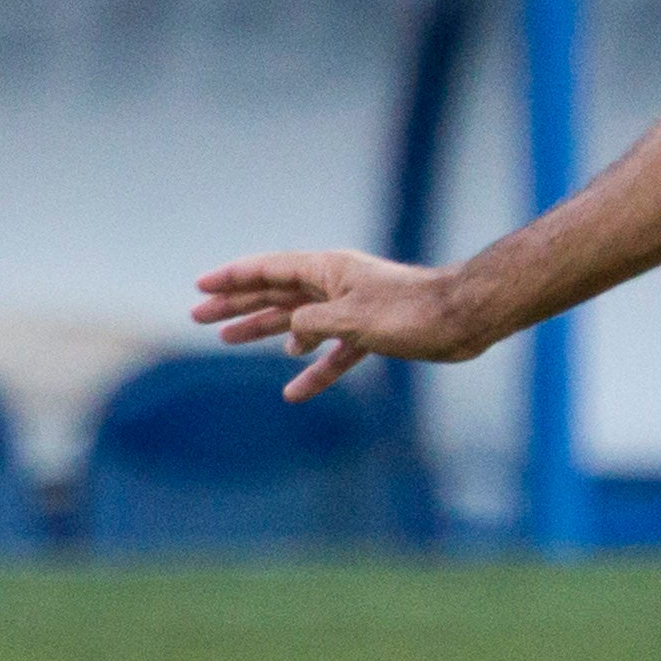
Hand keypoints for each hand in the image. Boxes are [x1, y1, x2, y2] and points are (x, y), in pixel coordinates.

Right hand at [191, 248, 482, 400]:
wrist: (462, 320)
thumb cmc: (411, 311)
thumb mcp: (353, 317)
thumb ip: (314, 323)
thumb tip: (292, 335)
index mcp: (327, 270)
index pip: (268, 270)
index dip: (232, 278)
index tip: (201, 287)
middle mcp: (334, 285)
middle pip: (275, 293)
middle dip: (237, 304)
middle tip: (199, 317)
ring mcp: (350, 309)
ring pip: (297, 321)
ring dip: (264, 330)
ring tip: (229, 340)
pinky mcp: (369, 334)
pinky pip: (332, 353)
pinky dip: (314, 370)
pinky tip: (295, 391)